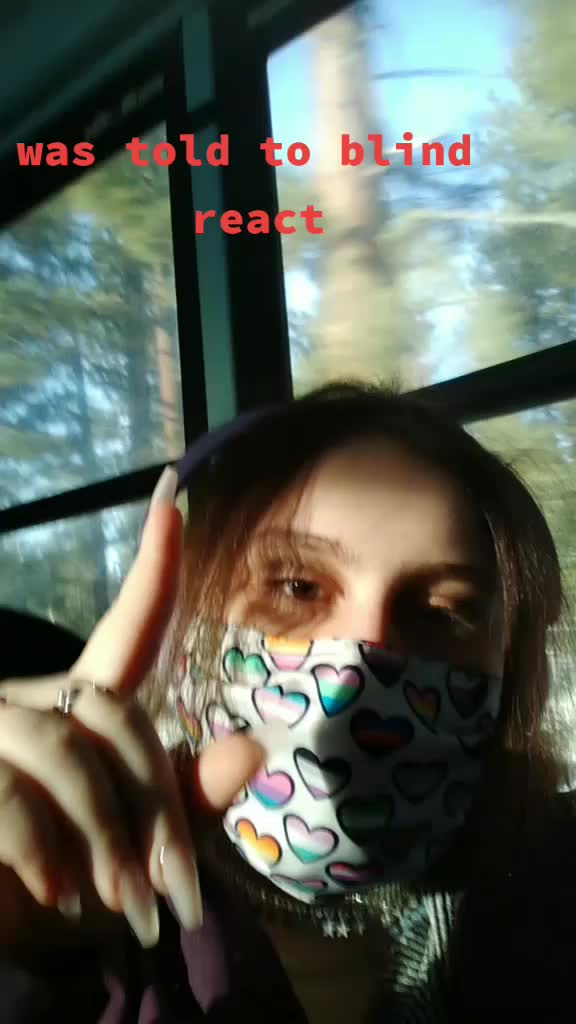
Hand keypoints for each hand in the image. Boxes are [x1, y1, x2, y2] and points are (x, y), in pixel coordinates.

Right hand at [0, 468, 263, 948]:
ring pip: (69, 752)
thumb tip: (252, 748)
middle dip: (157, 803)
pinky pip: (11, 795)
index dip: (155, 563)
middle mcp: (32, 700)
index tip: (178, 489)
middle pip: (117, 714)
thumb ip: (185, 802)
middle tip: (181, 892)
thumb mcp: (130, 848)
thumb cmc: (58, 881)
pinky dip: (44, 851)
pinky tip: (58, 895)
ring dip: (108, 837)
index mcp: (79, 706)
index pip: (128, 624)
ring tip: (125, 907)